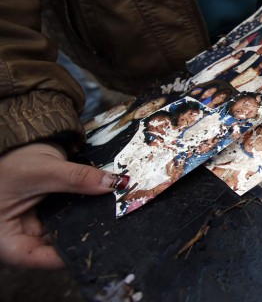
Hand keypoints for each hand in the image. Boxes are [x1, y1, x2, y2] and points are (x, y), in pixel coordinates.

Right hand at [0, 142, 123, 268]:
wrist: (17, 142)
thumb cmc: (10, 161)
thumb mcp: (42, 170)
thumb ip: (76, 179)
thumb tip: (112, 185)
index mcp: (5, 236)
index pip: (34, 257)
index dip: (62, 256)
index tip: (92, 244)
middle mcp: (21, 234)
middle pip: (53, 245)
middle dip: (81, 234)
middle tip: (110, 225)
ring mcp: (38, 224)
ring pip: (67, 229)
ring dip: (86, 220)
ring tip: (110, 212)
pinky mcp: (52, 212)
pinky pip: (72, 215)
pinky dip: (85, 209)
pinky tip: (103, 203)